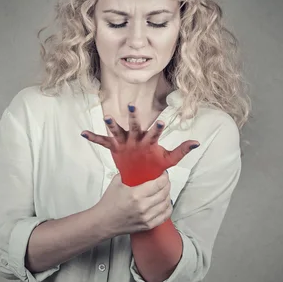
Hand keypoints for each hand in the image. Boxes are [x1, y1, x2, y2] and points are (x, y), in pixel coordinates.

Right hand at [81, 103, 199, 186]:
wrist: (140, 174)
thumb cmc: (154, 164)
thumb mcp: (168, 159)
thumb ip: (181, 151)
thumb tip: (197, 142)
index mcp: (148, 141)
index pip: (154, 133)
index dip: (157, 128)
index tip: (161, 121)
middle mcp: (136, 138)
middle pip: (135, 127)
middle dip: (134, 118)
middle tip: (133, 107)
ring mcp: (124, 142)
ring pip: (117, 131)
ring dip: (112, 124)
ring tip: (107, 117)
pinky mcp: (115, 147)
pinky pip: (103, 141)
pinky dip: (94, 137)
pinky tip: (84, 133)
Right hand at [96, 170, 172, 235]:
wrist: (103, 222)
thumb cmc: (108, 204)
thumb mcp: (116, 183)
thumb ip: (126, 173)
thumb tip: (133, 167)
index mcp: (136, 194)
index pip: (158, 184)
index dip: (164, 177)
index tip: (163, 174)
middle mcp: (143, 206)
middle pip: (164, 193)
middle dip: (167, 185)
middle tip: (164, 181)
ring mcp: (146, 217)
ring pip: (166, 204)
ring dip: (168, 196)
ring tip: (165, 191)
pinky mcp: (147, 225)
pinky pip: (164, 217)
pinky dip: (167, 209)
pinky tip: (166, 204)